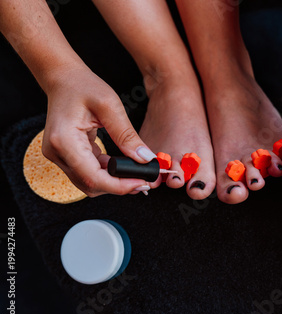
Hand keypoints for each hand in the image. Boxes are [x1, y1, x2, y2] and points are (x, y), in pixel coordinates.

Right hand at [42, 65, 158, 195]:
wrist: (64, 79)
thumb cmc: (83, 86)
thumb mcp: (110, 107)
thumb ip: (127, 135)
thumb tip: (145, 159)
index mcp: (64, 140)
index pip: (93, 177)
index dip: (119, 186)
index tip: (141, 183)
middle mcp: (56, 152)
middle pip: (90, 184)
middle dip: (118, 186)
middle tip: (143, 180)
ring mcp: (58, 156)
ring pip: (88, 182)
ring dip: (112, 181)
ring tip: (134, 172)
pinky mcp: (64, 155)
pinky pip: (86, 172)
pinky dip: (104, 172)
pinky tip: (119, 164)